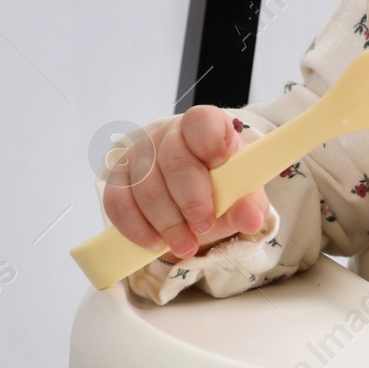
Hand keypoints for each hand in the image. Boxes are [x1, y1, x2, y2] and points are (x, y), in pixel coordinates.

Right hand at [100, 105, 270, 259]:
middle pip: (174, 162)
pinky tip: (155, 243)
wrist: (193, 195)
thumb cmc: (221, 186)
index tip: (222, 165)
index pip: (201, 122)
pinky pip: (118, 202)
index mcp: (205, 126)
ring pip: (145, 187)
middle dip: (191, 201)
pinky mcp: (118, 178)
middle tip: (206, 227)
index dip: (210, 142)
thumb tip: (250, 221)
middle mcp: (169, 134)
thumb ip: (249, 204)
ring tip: (185, 245)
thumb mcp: (242, 194)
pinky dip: (137, 228)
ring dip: (166, 223)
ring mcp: (139, 154)